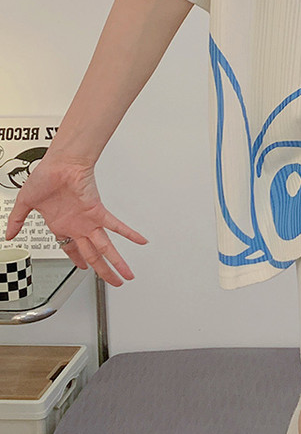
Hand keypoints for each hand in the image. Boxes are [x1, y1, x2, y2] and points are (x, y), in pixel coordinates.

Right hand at [3, 155, 147, 285]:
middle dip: (103, 271)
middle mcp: (78, 226)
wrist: (59, 162)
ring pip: (105, 248)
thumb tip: (9, 234)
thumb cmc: (46, 176)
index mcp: (62, 225)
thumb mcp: (24, 204)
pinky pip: (117, 225)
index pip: (73, 249)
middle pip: (93, 255)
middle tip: (114, 282)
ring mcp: (89, 221)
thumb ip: (17, 221)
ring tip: (127, 275)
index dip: (79, 261)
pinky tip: (141, 241)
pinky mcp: (97, 212)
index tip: (85, 268)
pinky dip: (130, 234)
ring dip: (117, 263)